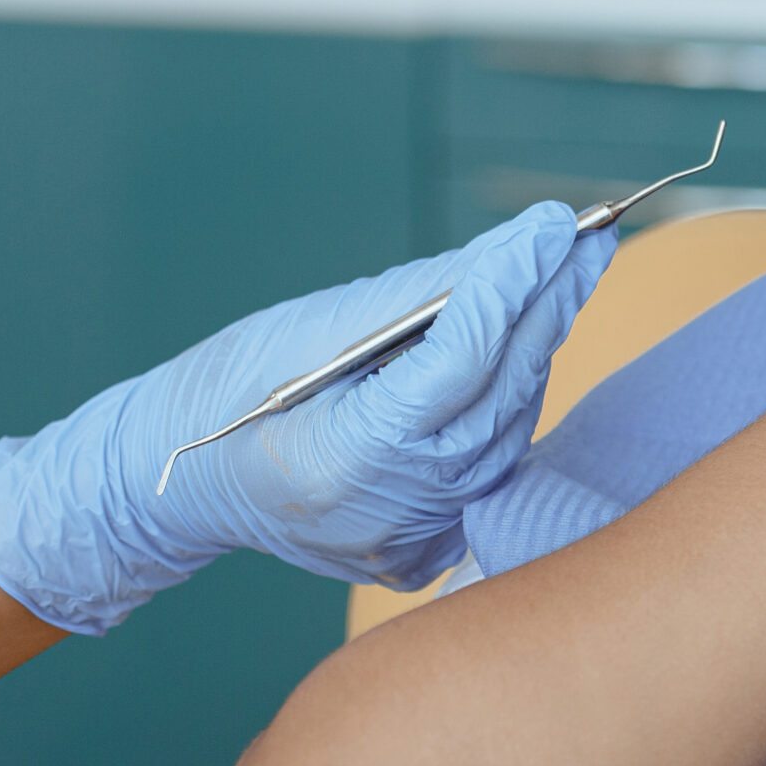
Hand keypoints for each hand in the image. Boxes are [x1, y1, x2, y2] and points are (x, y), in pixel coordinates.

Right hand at [0, 204, 613, 634]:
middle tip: (587, 234)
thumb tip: (512, 251)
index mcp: (344, 463)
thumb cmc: (230, 391)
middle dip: (545, 306)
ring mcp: (414, 537)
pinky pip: (494, 455)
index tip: (555, 225)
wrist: (179, 484)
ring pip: (509, 425)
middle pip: (499, 396)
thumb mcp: (312, 328)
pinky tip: (533, 333)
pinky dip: (512, 392)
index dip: (510, 291)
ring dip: (539, 344)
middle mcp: (391, 513)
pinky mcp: (429, 540)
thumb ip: (420, 298)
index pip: (457, 368)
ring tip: (573, 267)